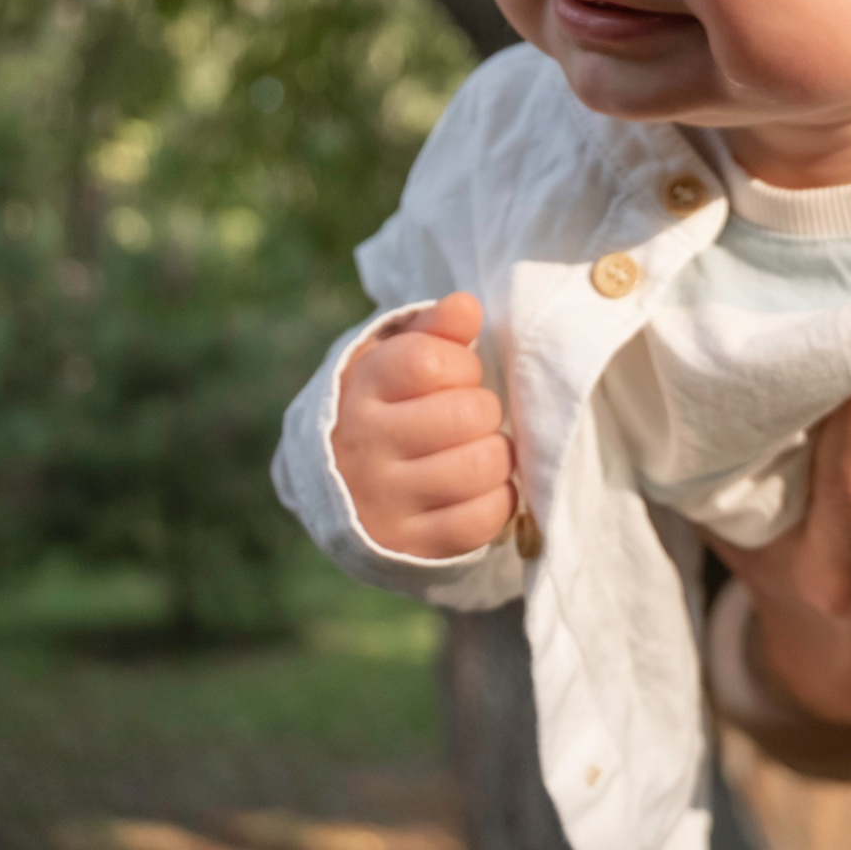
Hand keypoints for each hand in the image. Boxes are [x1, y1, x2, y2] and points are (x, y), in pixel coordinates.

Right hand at [331, 293, 516, 558]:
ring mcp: (384, 499)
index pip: (430, 362)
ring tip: (474, 451)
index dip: (462, 366)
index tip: (454, 376)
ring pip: (484, 464)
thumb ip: (436, 330)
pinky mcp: (410, 544)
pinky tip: (478, 489)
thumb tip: (464, 306)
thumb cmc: (394, 408)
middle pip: (470, 414)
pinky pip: (485, 517)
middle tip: (466, 420)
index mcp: (360, 391)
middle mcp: (363, 446)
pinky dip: (498, 499)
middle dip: (484, 411)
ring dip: (496, 454)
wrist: (352, 489)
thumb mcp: (401, 360)